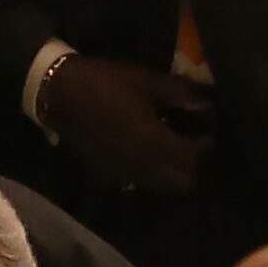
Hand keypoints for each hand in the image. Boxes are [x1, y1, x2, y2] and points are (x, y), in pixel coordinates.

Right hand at [42, 56, 213, 197]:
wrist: (59, 93)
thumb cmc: (105, 83)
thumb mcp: (144, 80)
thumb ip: (178, 93)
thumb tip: (206, 102)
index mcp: (155, 143)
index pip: (193, 157)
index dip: (205, 145)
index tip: (208, 129)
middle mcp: (143, 167)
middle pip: (181, 181)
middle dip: (191, 164)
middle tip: (191, 141)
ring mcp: (124, 174)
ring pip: (160, 186)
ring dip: (171, 171)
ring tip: (169, 146)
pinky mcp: (108, 174)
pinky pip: (138, 182)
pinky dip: (149, 173)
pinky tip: (144, 151)